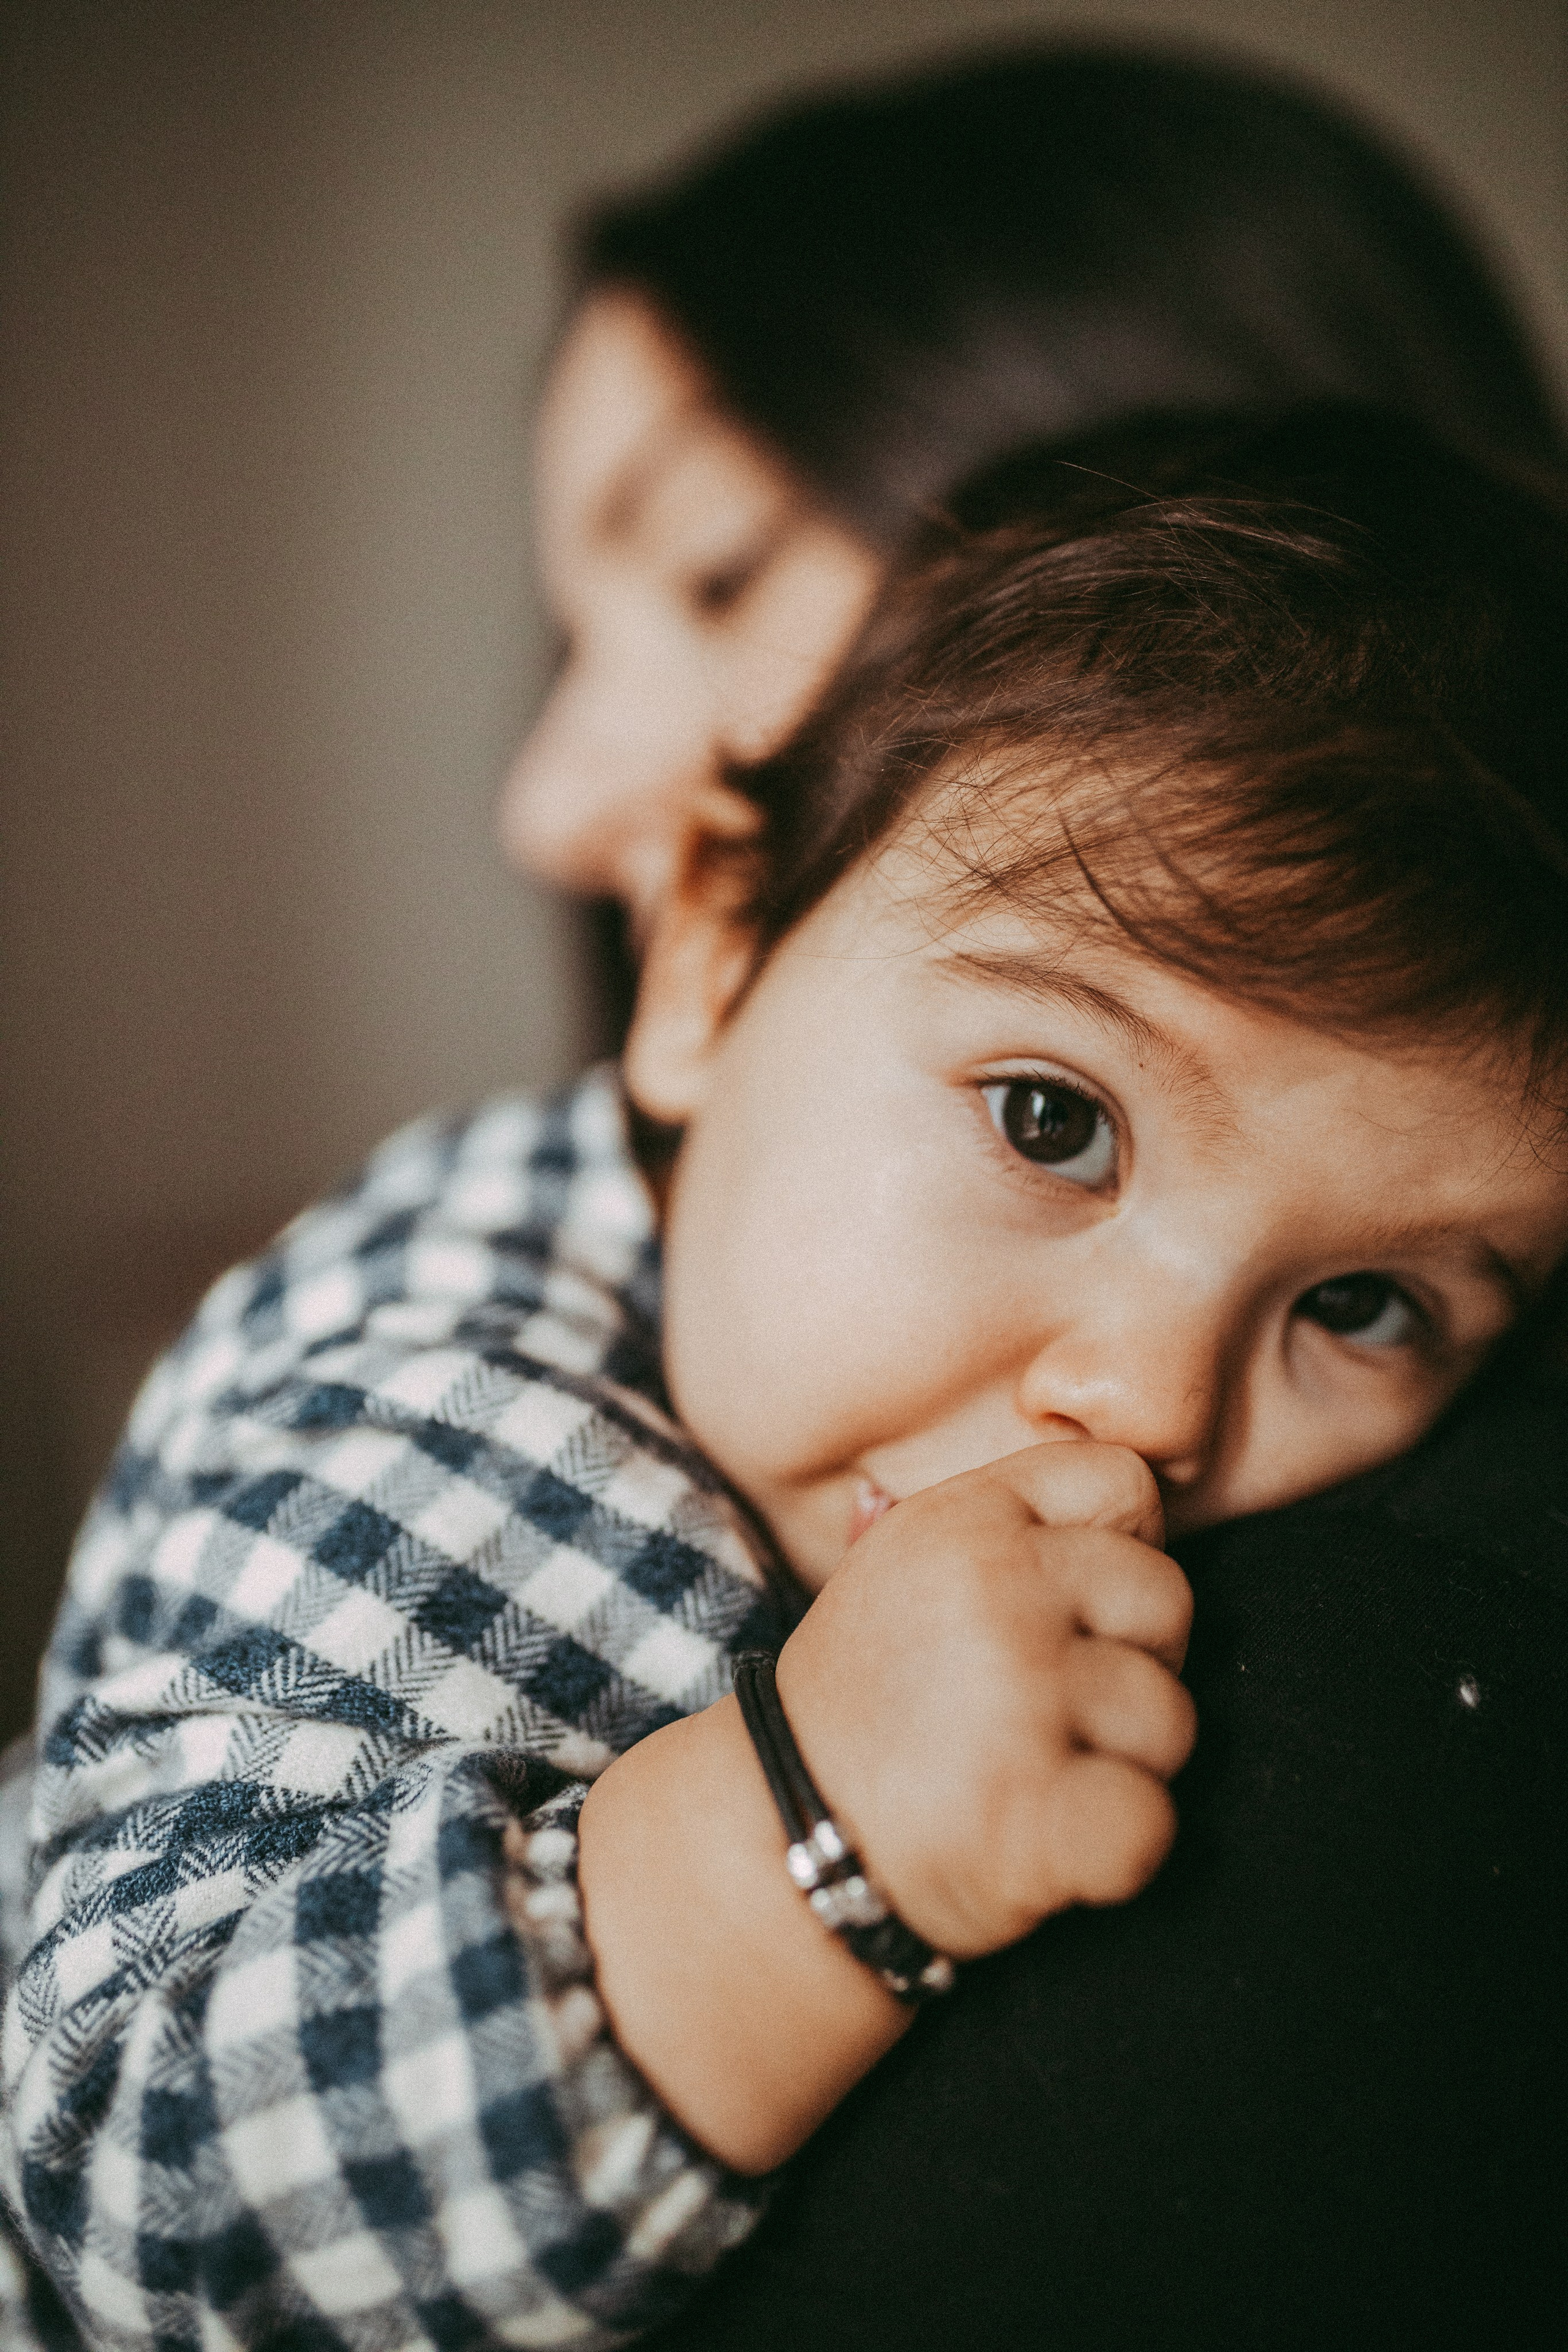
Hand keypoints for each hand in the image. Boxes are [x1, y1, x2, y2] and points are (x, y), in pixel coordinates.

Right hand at [776, 1441, 1195, 1959]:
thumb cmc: (860, 1701)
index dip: (1120, 1549)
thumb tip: (1028, 1445)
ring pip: (1170, 1719)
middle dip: (1134, 1662)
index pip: (1125, 1482)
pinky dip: (1122, 1849)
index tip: (1072, 1610)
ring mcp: (1019, 1700)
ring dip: (1125, 1764)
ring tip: (1034, 1778)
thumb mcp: (890, 1568)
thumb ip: (977, 1519)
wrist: (777, 1831)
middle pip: (1166, 1598)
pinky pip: (1150, 1821)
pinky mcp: (1034, 1816)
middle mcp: (996, 1591)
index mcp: (965, 1519)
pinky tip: (1057, 1847)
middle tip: (1053, 1710)